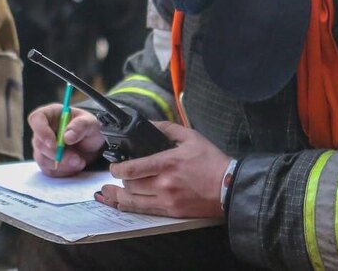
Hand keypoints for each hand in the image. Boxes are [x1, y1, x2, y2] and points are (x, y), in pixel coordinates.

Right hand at [30, 103, 104, 176]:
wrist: (93, 145)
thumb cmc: (89, 128)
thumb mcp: (91, 123)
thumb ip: (81, 126)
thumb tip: (67, 137)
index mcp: (51, 114)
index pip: (36, 119)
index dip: (41, 132)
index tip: (54, 144)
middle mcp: (43, 130)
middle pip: (39, 143)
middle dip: (57, 154)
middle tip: (76, 158)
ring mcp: (43, 146)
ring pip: (42, 159)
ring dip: (62, 164)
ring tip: (80, 161)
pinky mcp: (46, 161)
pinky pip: (49, 170)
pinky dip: (63, 171)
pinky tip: (75, 166)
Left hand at [96, 121, 230, 218]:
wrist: (229, 186)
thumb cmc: (211, 161)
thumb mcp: (190, 137)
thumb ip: (167, 129)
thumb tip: (149, 125)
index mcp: (166, 163)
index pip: (132, 169)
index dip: (117, 169)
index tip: (114, 166)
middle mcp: (163, 184)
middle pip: (130, 186)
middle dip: (120, 180)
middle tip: (117, 175)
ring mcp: (167, 200)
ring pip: (133, 202)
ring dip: (119, 197)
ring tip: (109, 193)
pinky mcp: (172, 212)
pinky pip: (145, 212)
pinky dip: (131, 207)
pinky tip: (123, 204)